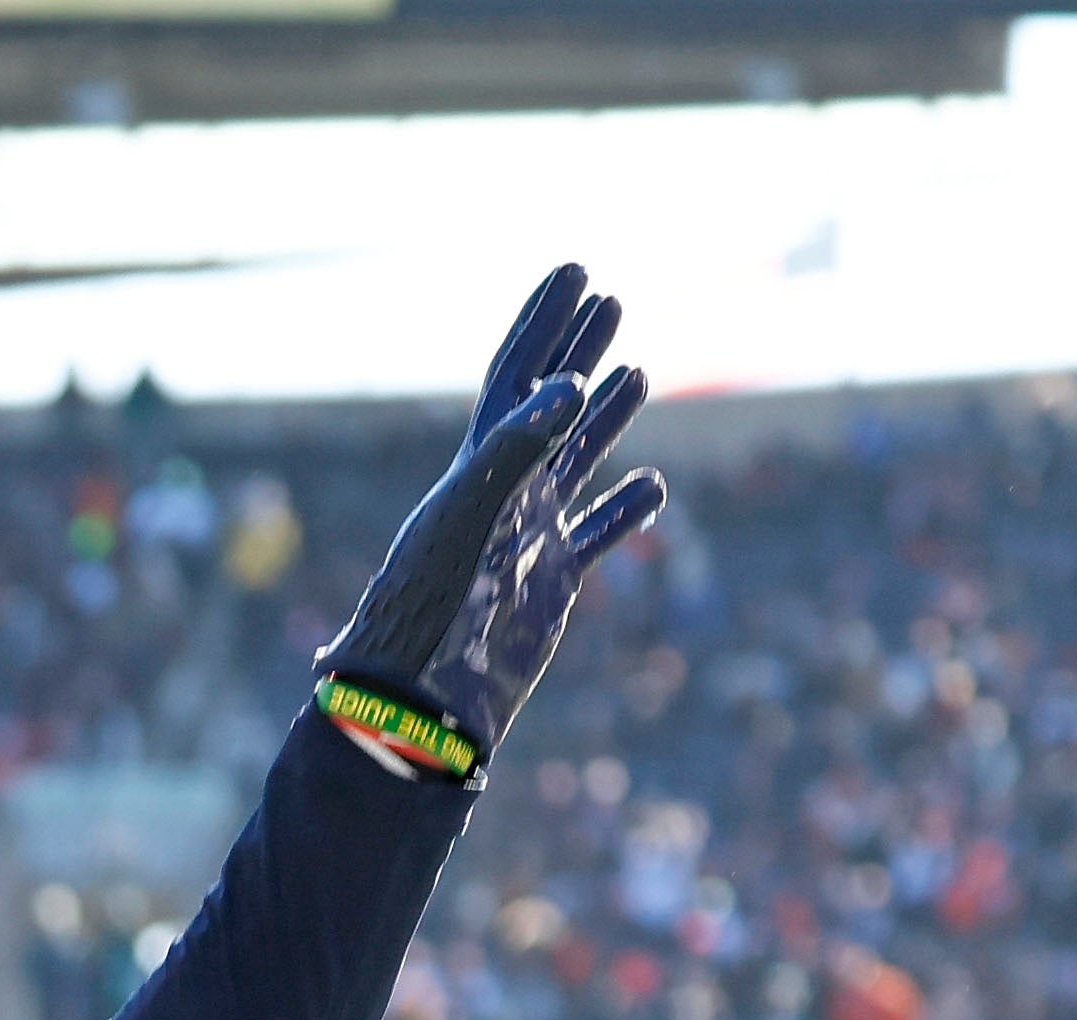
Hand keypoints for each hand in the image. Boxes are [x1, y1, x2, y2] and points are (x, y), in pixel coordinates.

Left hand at [317, 263, 667, 778]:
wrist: (422, 696)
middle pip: (550, 403)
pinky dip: (626, 510)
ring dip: (607, 416)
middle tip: (610, 299)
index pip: (516, 374)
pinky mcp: (550, 583)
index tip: (576, 268)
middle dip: (579, 349)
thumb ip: (516, 445)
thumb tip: (571, 384)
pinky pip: (597, 535)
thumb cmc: (432, 607)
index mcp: (478, 466)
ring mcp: (528, 535)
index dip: (544, 320)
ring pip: (576, 460)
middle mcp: (504, 491)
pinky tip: (653, 486)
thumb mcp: (470, 512)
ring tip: (639, 371)